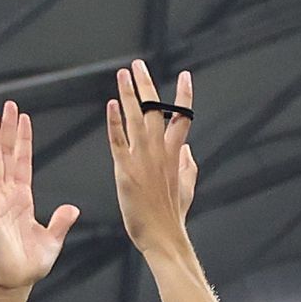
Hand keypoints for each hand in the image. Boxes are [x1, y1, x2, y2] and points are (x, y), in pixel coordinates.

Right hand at [0, 104, 78, 287]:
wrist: (17, 280)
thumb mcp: (52, 239)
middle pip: (6, 155)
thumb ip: (61, 221)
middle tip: (7, 105)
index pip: (22, 163)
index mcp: (22, 199)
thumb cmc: (31, 264)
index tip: (23, 119)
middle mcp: (7, 195)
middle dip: (6, 130)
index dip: (22, 141)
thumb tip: (72, 208)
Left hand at [104, 60, 201, 256]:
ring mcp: (144, 159)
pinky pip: (119, 140)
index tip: (186, 76)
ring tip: (124, 74)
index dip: (184, 97)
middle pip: (156, 110)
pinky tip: (111, 105)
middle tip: (138, 65)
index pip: (183, 118)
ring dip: (129, 94)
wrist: (163, 236)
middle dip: (147, 85)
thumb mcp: (187, 188)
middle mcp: (161, 152)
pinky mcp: (126, 169)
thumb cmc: (173, 215)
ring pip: (136, 119)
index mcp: (176, 155)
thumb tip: (189, 150)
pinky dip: (115, 121)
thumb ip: (188, 166)